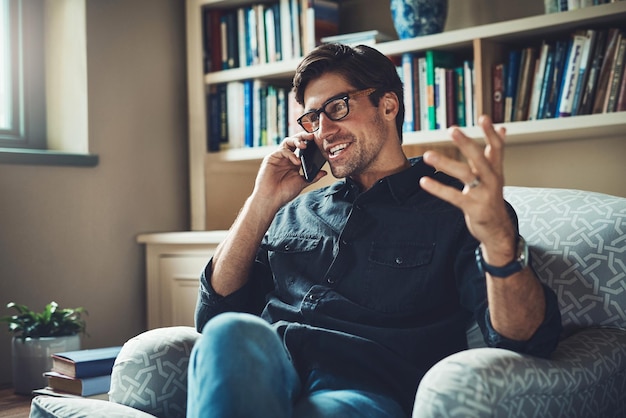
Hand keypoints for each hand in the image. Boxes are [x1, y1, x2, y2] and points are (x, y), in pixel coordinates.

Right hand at [253, 132, 326, 209]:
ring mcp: (278, 157)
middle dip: (303, 137)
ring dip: (297, 141)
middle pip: (294, 141)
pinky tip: (296, 162)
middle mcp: (286, 158)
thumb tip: (325, 172)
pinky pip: (282, 151)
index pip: (302, 148)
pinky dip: (291, 154)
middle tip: (312, 136)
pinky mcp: (271, 158)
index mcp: (294, 163)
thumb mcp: (302, 182)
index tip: (318, 141)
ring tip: (304, 145)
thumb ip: (313, 176)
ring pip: (288, 142)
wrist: (271, 199)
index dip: (309, 144)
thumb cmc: (284, 192)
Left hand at [419, 115, 515, 263]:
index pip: (496, 147)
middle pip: (480, 158)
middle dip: (466, 143)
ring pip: (465, 175)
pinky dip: (438, 188)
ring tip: (427, 155)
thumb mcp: (496, 175)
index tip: (483, 117)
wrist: (498, 230)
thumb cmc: (492, 198)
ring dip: (446, 163)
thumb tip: (503, 129)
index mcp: (496, 170)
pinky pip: (454, 196)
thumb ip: (495, 153)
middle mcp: (492, 179)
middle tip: (452, 130)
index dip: (490, 133)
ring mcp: (483, 194)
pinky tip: (424, 181)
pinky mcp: (473, 208)